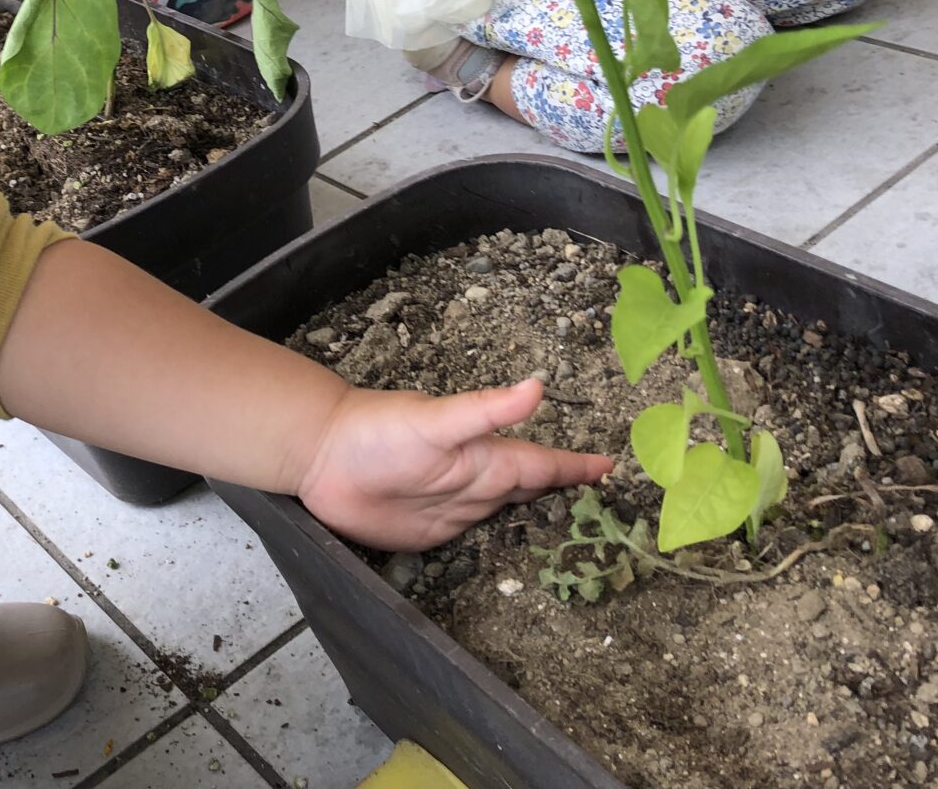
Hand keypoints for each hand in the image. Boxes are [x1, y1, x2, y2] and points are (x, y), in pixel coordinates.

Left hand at [295, 380, 613, 550]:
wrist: (321, 457)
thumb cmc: (378, 431)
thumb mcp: (436, 421)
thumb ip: (486, 410)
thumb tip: (538, 386)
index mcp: (486, 457)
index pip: (544, 465)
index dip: (578, 469)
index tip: (616, 469)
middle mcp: (478, 482)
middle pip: (535, 493)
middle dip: (574, 497)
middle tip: (616, 510)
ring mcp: (456, 510)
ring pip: (511, 517)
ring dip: (545, 521)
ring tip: (584, 531)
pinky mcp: (433, 536)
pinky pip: (477, 543)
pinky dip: (503, 545)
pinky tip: (519, 552)